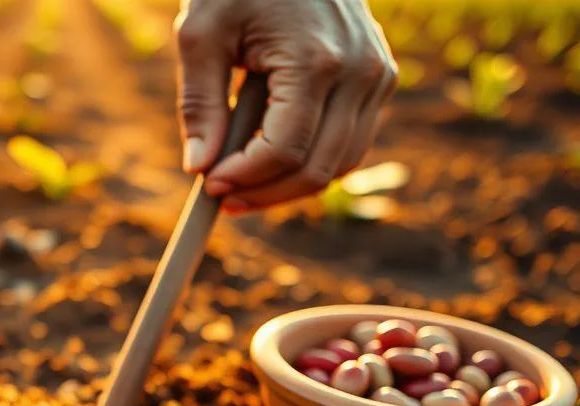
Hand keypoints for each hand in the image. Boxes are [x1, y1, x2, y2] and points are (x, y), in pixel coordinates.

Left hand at [174, 0, 396, 212]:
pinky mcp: (380, 76)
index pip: (284, 150)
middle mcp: (360, 72)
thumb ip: (199, 103)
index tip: (209, 185)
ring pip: (341, 164)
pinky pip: (350, 141)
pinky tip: (270, 159)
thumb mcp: (201, 34)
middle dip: (266, 193)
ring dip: (290, 185)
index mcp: (316, 60)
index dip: (244, 178)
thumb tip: (198, 167)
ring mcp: (378, 75)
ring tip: (243, 184)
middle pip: (318, 169)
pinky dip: (313, 159)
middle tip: (222, 198)